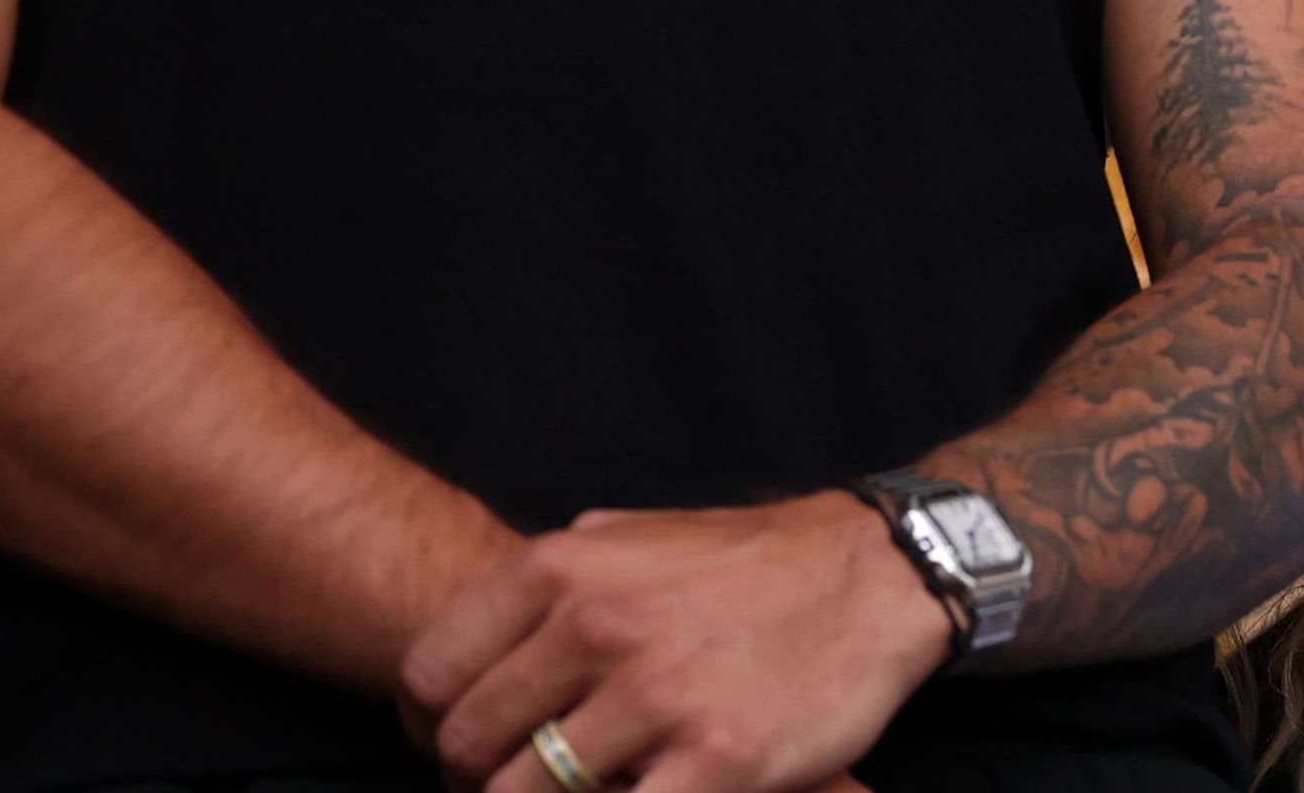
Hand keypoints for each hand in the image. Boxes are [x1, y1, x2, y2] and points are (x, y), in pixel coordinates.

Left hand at [407, 493, 950, 792]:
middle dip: (482, 783)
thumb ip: (549, 584)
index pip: (429, 678)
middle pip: (468, 749)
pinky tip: (644, 791)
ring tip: (591, 786)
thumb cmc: (749, 564)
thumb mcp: (629, 536)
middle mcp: (596, 628)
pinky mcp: (715, 760)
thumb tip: (478, 641)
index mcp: (562, 570)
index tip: (458, 753)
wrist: (873, 577)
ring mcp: (655, 697)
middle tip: (525, 785)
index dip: (430, 732)